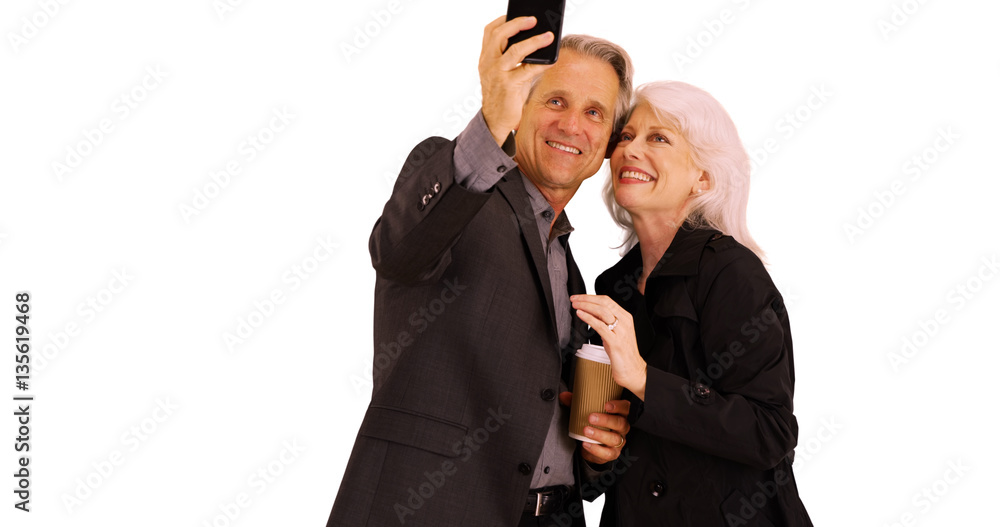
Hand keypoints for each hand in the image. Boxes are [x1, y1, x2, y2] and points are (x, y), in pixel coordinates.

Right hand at [478, 16, 553, 145]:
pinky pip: (527, 70)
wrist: (495, 120)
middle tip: (534, 19)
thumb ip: (514, 57)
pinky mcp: (508, 86)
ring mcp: (497, 74)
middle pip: (499, 35)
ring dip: (533, 41)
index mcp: (485, 58)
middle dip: (517, 24)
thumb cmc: (504, 94)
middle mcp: (488, 63)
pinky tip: (551, 60)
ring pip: (514, 51)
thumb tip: (538, 41)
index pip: (490, 32)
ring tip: (548, 36)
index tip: (516, 14)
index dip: (503, 20)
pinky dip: (541, 64)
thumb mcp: (504, 72)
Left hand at [561, 392, 630, 464]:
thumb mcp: (585, 412)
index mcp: (618, 414)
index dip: (618, 406)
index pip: (625, 408)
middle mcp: (622, 428)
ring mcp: (619, 441)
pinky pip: (607, 453)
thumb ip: (576, 403)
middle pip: (620, 423)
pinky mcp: (612, 453)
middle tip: (591, 417)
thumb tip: (564, 396)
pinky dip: (596, 449)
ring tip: (586, 430)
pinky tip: (586, 444)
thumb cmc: (592, 424)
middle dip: (606, 420)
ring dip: (599, 434)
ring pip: (614, 438)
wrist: (591, 445)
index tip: (606, 405)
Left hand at [570, 295, 647, 399]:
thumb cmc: (622, 353)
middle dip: (587, 299)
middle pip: (604, 303)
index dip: (591, 297)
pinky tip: (581, 315)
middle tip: (574, 299)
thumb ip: (605, 322)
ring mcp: (621, 331)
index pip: (607, 300)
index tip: (579, 297)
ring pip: (602, 311)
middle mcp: (624, 322)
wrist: (632, 370)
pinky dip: (588, 318)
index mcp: (625, 317)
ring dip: (586, 306)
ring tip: (575, 305)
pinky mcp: (615, 342)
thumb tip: (590, 313)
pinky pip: (600, 326)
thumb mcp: (613, 332)